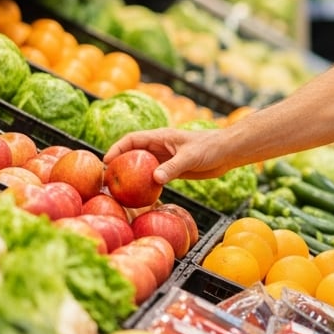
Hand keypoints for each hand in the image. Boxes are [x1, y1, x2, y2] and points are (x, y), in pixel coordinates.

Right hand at [105, 128, 230, 184]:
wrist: (226, 153)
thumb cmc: (210, 148)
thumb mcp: (190, 157)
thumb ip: (173, 167)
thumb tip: (154, 179)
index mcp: (160, 137)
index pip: (132, 140)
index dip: (117, 148)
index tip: (106, 162)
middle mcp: (160, 148)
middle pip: (133, 154)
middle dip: (119, 164)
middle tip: (108, 180)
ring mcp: (165, 159)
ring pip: (142, 167)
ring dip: (131, 176)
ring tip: (118, 190)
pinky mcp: (172, 170)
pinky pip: (154, 177)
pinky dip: (145, 184)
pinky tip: (139, 196)